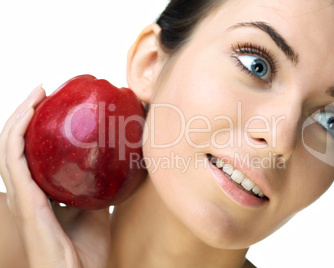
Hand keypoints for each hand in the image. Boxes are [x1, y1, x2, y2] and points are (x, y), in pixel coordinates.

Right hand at [0, 85, 110, 267]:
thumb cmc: (87, 248)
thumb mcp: (97, 207)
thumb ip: (100, 185)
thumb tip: (121, 158)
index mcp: (40, 192)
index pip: (32, 153)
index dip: (37, 126)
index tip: (55, 102)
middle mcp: (26, 191)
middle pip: (18, 144)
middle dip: (26, 113)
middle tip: (44, 90)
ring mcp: (22, 196)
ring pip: (10, 146)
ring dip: (19, 115)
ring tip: (36, 92)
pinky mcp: (24, 202)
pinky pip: (13, 161)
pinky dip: (16, 134)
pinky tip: (29, 114)